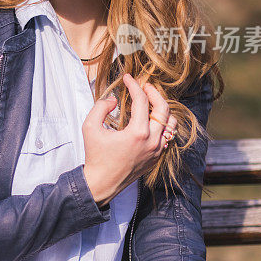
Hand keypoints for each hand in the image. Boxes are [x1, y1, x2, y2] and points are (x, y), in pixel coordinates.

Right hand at [80, 73, 177, 205]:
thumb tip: (114, 100)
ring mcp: (157, 150)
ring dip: (162, 110)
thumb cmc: (95, 156)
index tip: (128, 78)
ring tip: (150, 103)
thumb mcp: (89, 127)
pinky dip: (162, 125)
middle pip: (163, 108)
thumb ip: (100, 107)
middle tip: (144, 85)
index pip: (141, 100)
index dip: (134, 85)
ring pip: (171, 123)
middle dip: (154, 92)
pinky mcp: (157, 157)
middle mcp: (152, 141)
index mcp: (138, 133)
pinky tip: (150, 121)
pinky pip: (167, 137)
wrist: (102, 183)